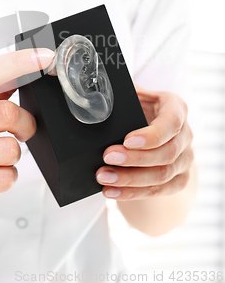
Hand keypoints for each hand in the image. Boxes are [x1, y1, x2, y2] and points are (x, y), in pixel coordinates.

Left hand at [96, 85, 193, 200]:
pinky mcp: (178, 179)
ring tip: (103, 176)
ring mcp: (185, 159)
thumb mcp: (134, 95)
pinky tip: (111, 191)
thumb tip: (96, 90)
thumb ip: (121, 92)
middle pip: (167, 153)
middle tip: (107, 157)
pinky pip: (157, 191)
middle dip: (134, 158)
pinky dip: (132, 193)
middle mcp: (185, 134)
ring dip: (130, 179)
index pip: (171, 123)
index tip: (126, 140)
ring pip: (162, 175)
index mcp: (175, 108)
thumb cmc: (139, 108)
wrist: (153, 130)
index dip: (151, 135)